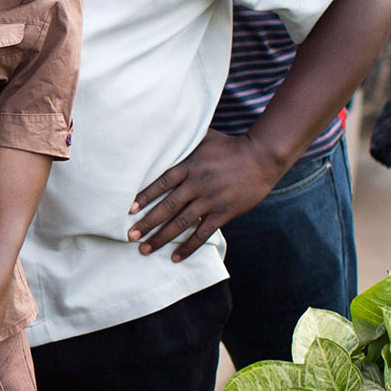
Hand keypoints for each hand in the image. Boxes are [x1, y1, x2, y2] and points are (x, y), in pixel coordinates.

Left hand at [132, 130, 283, 258]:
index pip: (161, 182)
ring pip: (181, 223)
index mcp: (190, 165)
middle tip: (130, 236)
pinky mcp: (224, 213)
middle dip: (147, 223)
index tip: (129, 210)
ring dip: (161, 238)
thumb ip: (184, 141)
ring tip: (145, 249)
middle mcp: (197, 184)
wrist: (262, 157)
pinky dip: (188, 247)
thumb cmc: (230, 146)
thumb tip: (164, 133)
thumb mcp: (205, 137)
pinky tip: (175, 257)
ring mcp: (210, 200)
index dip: (144, 196)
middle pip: (167, 206)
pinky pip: (202, 233)